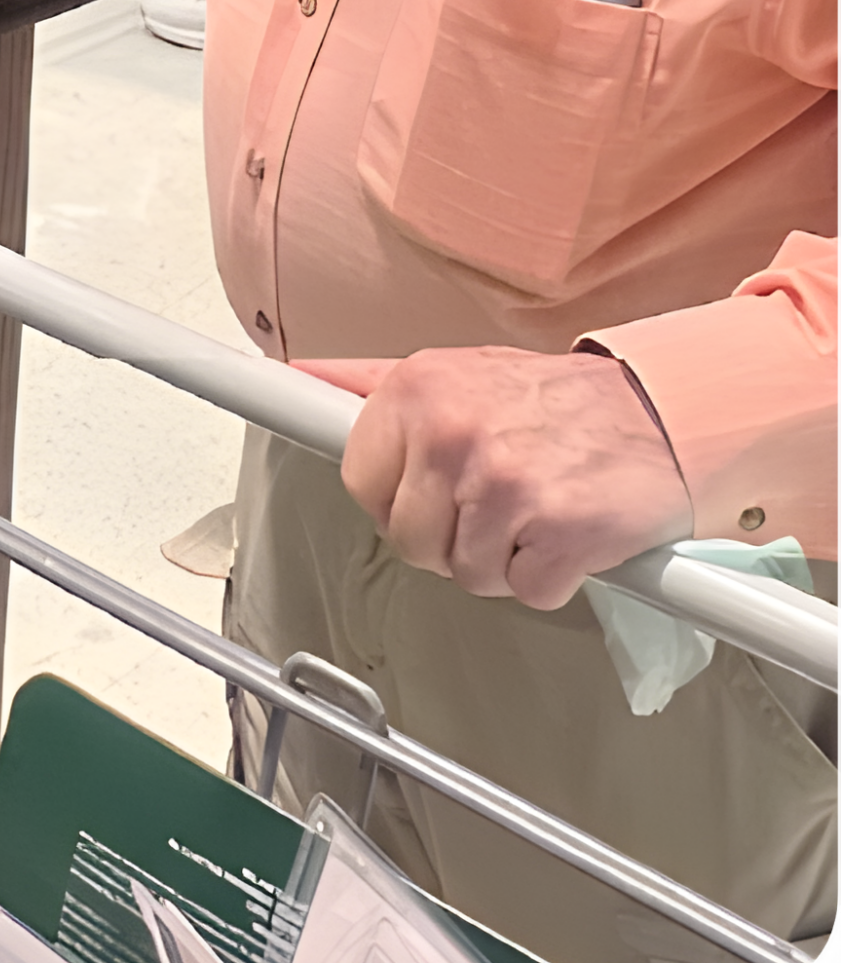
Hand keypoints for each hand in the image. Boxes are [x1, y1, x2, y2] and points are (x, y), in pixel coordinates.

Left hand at [298, 346, 693, 611]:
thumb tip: (301, 374)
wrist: (662, 411)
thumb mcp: (456, 370)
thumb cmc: (555, 399)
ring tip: (533, 510)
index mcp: (418, 391)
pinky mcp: (559, 535)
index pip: (359, 482)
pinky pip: (524, 591)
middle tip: (493, 503)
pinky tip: (565, 533)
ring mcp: (504, 486)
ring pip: (464, 573)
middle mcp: (453, 434)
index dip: (395, 499)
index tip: (427, 492)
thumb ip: (372, 380)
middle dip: (447, 537)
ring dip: (501, 558)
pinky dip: (548, 577)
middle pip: (407, 539)